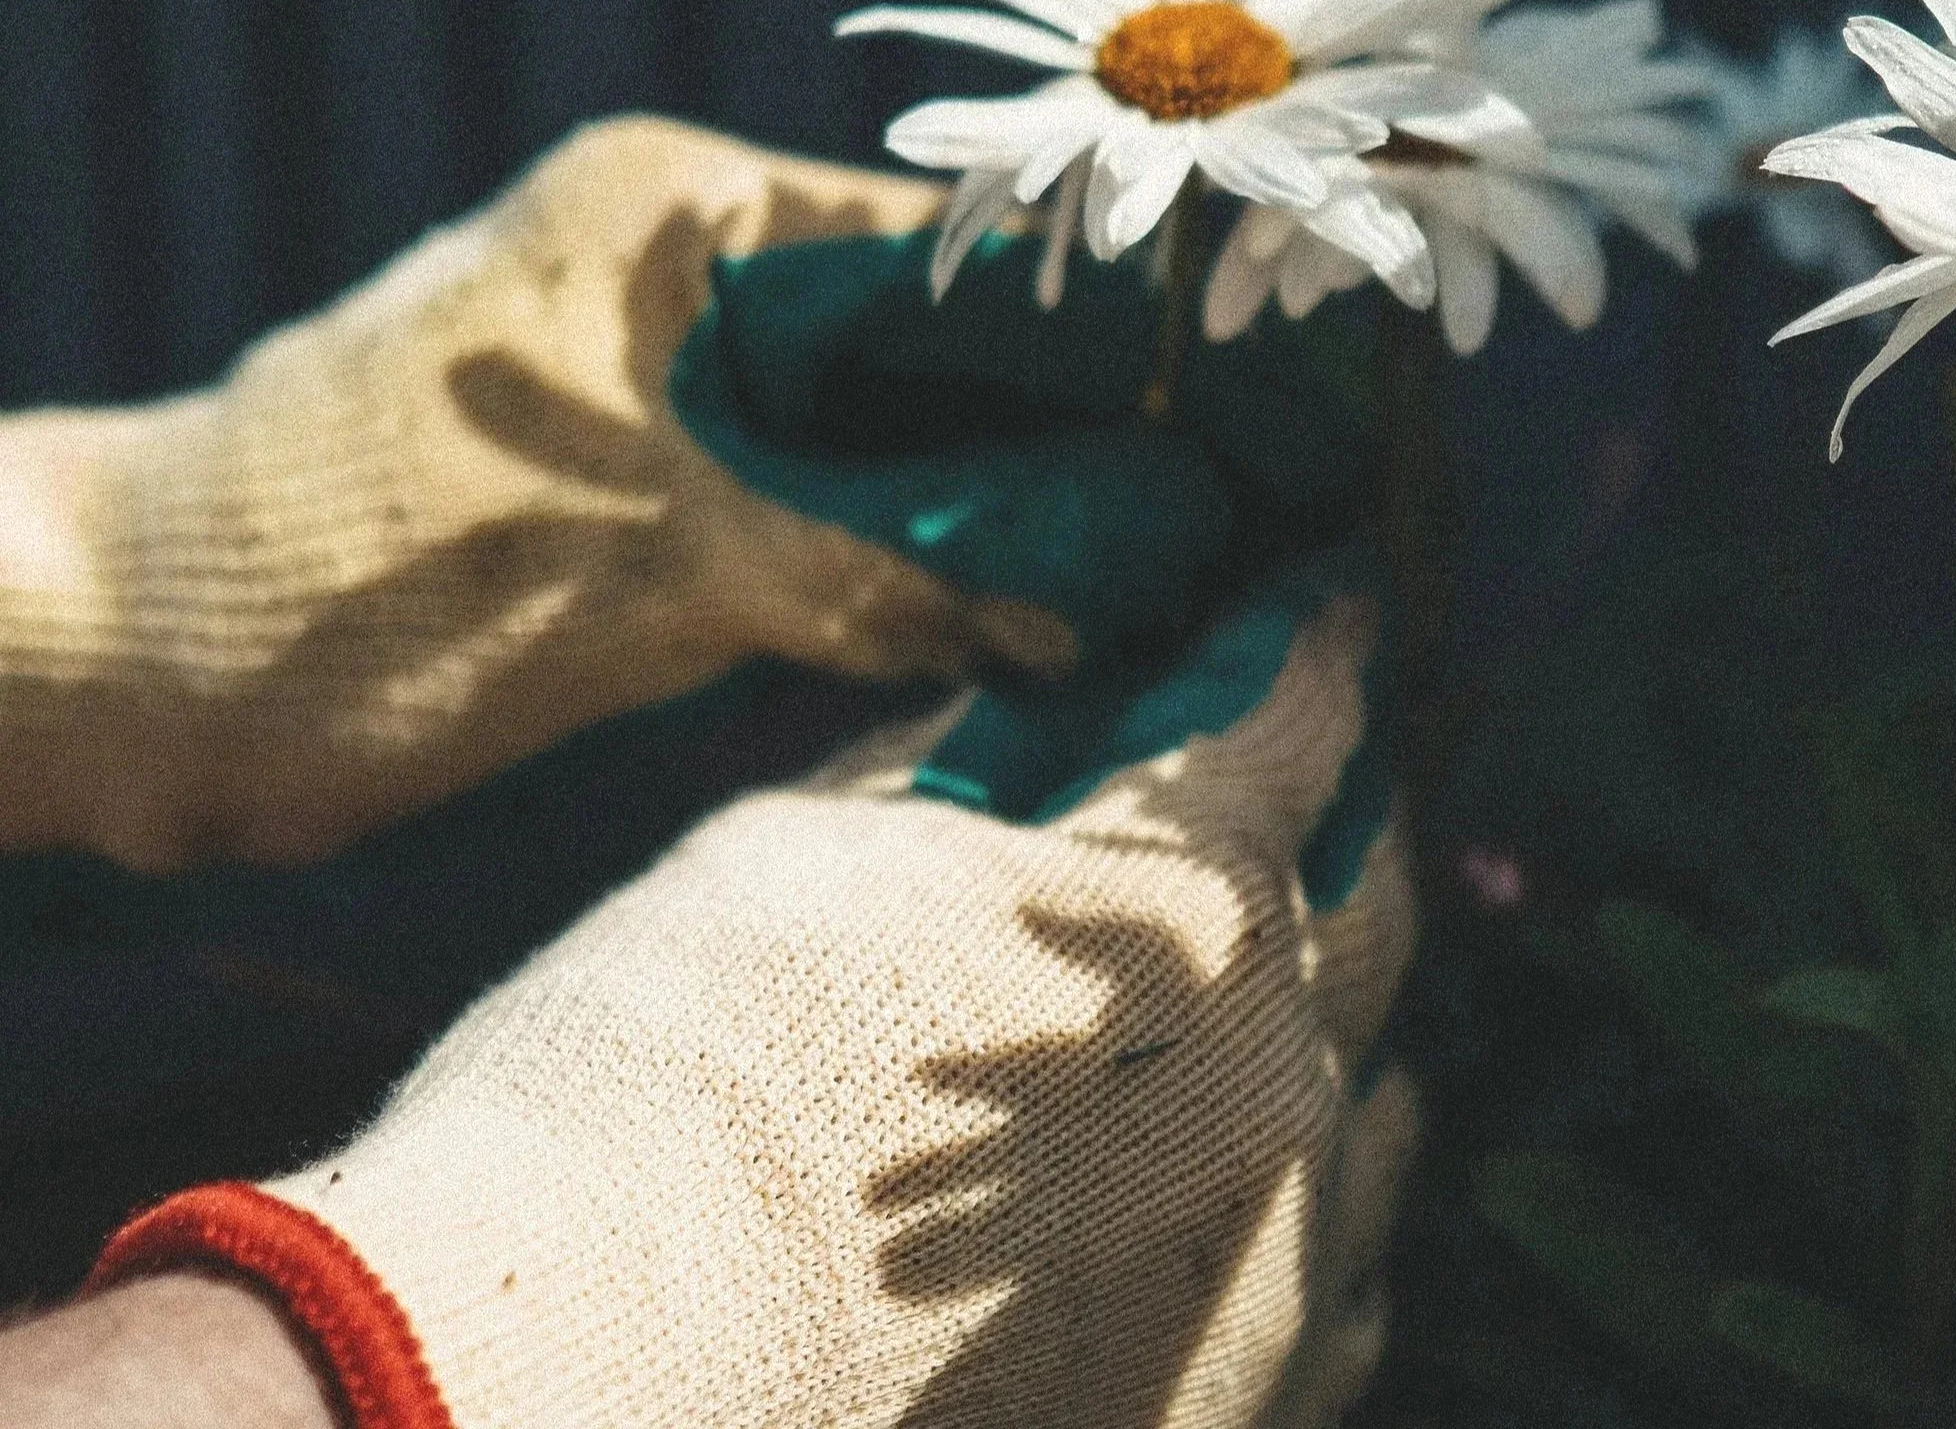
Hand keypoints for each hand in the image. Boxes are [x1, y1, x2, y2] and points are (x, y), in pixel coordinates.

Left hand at [0, 115, 1365, 871]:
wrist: (123, 669)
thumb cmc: (346, 582)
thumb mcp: (645, 567)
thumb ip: (877, 560)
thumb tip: (1090, 601)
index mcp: (687, 218)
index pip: (967, 244)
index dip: (1123, 316)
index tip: (1263, 377)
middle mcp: (692, 273)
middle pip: (946, 336)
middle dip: (1089, 419)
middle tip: (1255, 492)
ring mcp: (673, 381)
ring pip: (897, 428)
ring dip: (1013, 498)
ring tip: (1184, 562)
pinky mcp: (651, 488)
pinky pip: (831, 507)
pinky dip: (923, 558)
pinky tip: (1037, 613)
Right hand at [92, 570, 1416, 1428]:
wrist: (574, 1387)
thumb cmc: (662, 1075)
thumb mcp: (794, 857)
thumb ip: (944, 782)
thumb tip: (1010, 725)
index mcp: (1186, 908)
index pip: (1296, 734)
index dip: (1314, 658)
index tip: (1334, 614)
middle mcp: (1277, 1084)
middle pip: (1374, 914)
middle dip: (1352, 828)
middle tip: (1328, 793)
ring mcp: (1276, 1274)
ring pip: (1375, 1108)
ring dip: (1338, 1025)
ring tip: (1298, 993)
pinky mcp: (1240, 1416)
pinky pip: (1342, 1286)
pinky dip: (1312, 1207)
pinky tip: (1263, 1192)